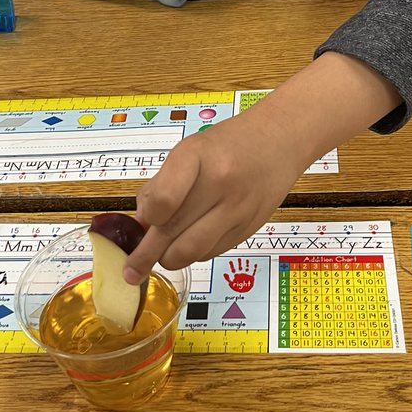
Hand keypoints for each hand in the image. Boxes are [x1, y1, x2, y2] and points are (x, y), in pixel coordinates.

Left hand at [123, 53, 400, 281]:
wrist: (280, 140)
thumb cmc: (227, 144)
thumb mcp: (190, 150)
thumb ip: (164, 184)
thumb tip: (141, 223)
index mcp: (197, 156)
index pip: (163, 199)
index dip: (148, 217)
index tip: (142, 222)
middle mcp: (219, 183)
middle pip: (173, 233)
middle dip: (146, 257)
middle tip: (130, 271)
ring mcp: (237, 208)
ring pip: (192, 251)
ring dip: (171, 259)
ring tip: (161, 257)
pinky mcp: (249, 228)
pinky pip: (212, 252)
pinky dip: (195, 254)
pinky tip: (190, 245)